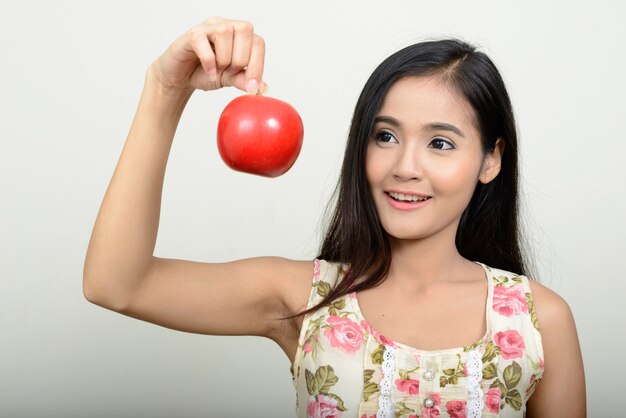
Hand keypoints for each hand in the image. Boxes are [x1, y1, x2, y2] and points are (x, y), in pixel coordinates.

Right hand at [149, 17, 265, 94]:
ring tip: (217, 70)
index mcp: (238, 35)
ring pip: (225, 32)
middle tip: (228, 72)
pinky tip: (209, 72)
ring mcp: (207, 28)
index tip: (252, 87)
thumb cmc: (204, 72)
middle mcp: (224, 25)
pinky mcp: (190, 35)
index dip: (258, 65)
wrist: (180, 77)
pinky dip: (209, 61)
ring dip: (224, 59)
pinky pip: (202, 41)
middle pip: (245, 30)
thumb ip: (244, 80)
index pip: (258, 42)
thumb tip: (262, 87)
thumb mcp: (229, 79)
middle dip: (240, 60)